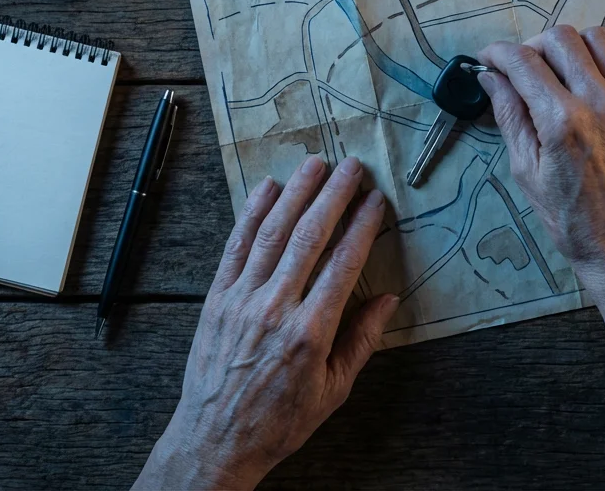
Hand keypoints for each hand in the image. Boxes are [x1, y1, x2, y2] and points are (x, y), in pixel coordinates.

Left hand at [134, 156, 398, 490]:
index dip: (363, 226)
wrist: (216, 439)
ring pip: (272, 233)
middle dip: (334, 196)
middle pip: (310, 237)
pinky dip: (251, 214)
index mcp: (310, 332)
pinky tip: (267, 189)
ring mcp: (241, 300)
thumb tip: (388, 300)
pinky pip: (236, 246)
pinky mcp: (216, 298)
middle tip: (353, 167)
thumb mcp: (333, 391)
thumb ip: (361, 341)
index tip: (376, 201)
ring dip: (296, 194)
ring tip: (315, 165)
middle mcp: (275, 308)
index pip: (343, 263)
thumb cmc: (280, 421)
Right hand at [476, 25, 604, 292]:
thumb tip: (490, 76)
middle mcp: (597, 102)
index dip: (497, 53)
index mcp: (561, 122)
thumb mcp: (525, 172)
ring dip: (571, 44)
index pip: (522, 62)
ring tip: (559, 67)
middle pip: (560, 39)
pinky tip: (598, 67)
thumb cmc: (569, 218)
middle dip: (532, 45)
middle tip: (522, 68)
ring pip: (598, 37)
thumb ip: (509, 116)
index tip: (487, 58)